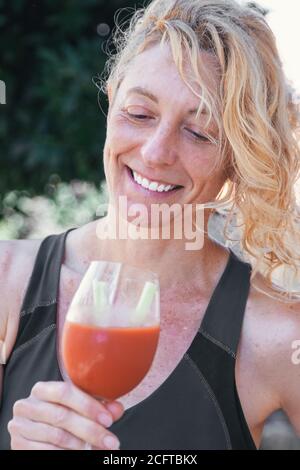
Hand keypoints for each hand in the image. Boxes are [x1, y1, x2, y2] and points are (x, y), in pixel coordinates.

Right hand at [8, 381, 123, 449]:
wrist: (37, 433)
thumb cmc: (61, 414)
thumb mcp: (78, 407)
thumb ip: (98, 406)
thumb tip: (117, 409)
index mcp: (42, 389)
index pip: (65, 391)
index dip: (88, 405)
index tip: (108, 419)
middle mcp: (27, 405)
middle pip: (62, 416)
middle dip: (91, 430)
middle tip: (110, 441)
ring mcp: (20, 426)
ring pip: (56, 436)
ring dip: (81, 445)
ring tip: (97, 449)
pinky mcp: (18, 445)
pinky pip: (46, 451)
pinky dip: (66, 454)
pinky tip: (80, 454)